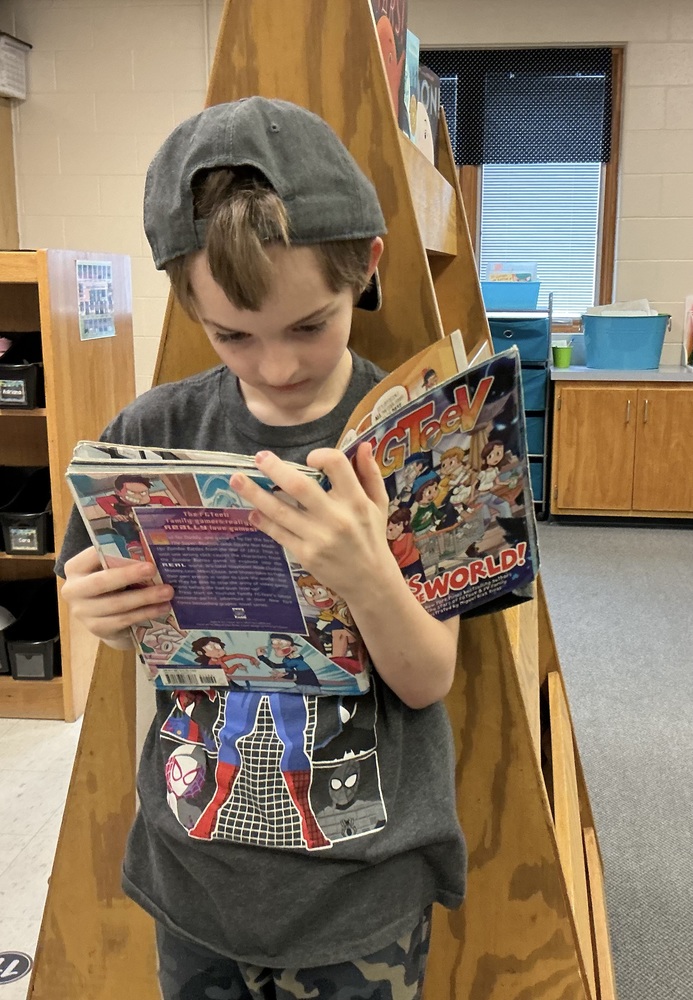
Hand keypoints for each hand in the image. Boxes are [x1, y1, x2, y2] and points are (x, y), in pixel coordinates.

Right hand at [61, 547, 174, 647]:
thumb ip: (121, 562)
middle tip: (153, 569)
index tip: (136, 550)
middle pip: (101, 582)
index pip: (93, 555)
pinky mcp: (97, 628)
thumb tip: (151, 554)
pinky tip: (161, 608)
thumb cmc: (112, 586)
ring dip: (145, 597)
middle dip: (129, 575)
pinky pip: (123, 620)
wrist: (105, 619)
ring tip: (167, 592)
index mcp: (75, 568)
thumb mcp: (111, 571)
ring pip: (116, 604)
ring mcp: (82, 612)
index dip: (115, 553)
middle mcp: (73, 590)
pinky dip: (145, 613)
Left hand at [229, 443, 390, 603]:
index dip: (320, 455)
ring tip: (236, 479)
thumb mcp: (379, 504)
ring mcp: (318, 537)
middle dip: (275, 469)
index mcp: (356, 500)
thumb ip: (370, 473)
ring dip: (255, 494)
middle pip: (300, 486)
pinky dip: (263, 521)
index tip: (310, 458)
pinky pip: (279, 533)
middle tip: (258, 457)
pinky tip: (252, 511)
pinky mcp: (306, 555)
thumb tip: (362, 444)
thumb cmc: (372, 537)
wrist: (370, 581)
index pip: (336, 465)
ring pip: (281, 511)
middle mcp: (336, 517)